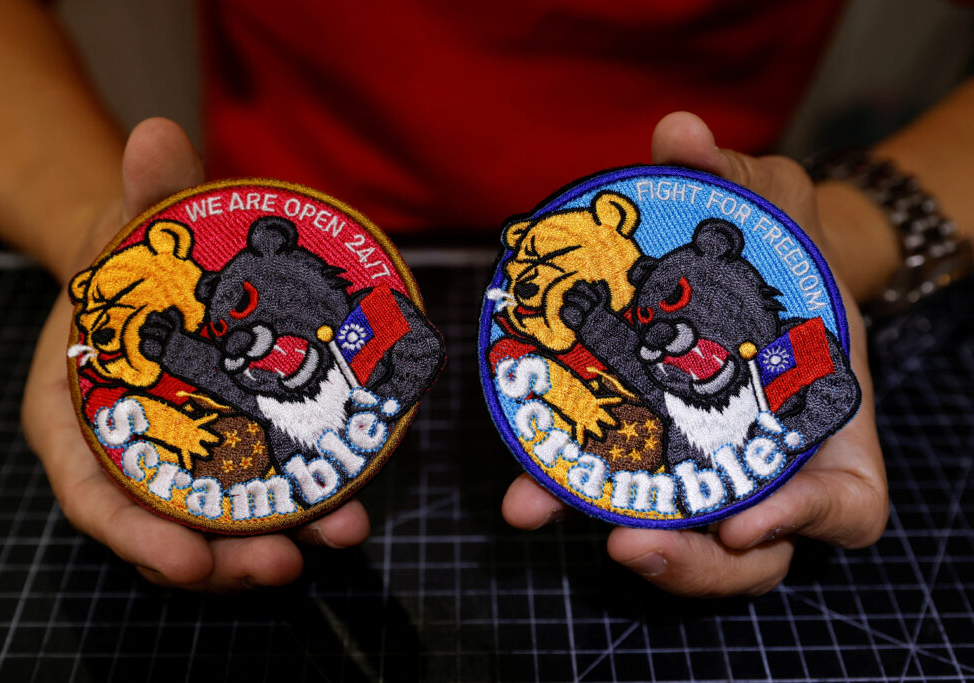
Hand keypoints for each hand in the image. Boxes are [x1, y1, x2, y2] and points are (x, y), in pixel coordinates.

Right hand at [21, 118, 369, 590]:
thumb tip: (160, 135)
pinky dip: (301, 510)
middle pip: (165, 529)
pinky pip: (259, 497)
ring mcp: (181, 463)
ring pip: (219, 528)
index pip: (94, 497)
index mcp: (76, 421)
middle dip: (223, 558)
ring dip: (275, 543)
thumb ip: (144, 190)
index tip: (189, 560)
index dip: (138, 537)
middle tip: (283, 561)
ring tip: (337, 537)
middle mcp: (127, 456)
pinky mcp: (230, 456)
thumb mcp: (130, 221)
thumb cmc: (130, 254)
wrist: (158, 269)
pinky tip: (351, 508)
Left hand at [502, 112, 888, 596]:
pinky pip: (618, 493)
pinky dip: (572, 493)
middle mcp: (769, 467)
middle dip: (688, 561)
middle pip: (747, 554)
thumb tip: (676, 133)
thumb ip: (738, 175)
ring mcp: (707, 472)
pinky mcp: (648, 460)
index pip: (845, 507)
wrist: (750, 273)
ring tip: (538, 509)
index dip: (804, 522)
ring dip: (608, 532)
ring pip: (676, 539)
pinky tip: (521, 490)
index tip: (742, 522)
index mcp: (827, 429)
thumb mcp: (775, 204)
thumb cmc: (784, 250)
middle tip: (624, 542)